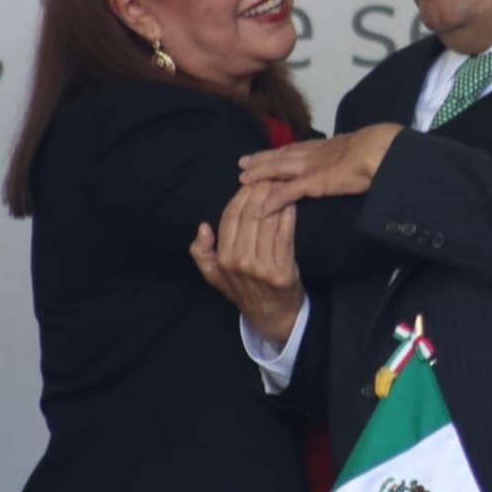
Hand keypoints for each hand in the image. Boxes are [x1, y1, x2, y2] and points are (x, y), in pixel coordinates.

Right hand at [188, 183, 303, 343]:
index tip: (251, 180)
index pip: (230, 216)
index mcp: (222, 258)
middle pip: (249, 215)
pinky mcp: (282, 272)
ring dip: (275, 199)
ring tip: (281, 184)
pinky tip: (291, 204)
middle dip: (259, 191)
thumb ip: (200, 252)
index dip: (241, 195)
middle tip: (269, 176)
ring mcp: (261, 268)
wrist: (271, 315)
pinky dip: (288, 217)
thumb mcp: (213, 274)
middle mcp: (240, 262)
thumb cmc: (242, 288)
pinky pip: (284, 236)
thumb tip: (203, 227)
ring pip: (267, 223)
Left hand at [238, 123, 403, 213]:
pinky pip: (286, 193)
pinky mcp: (311, 182)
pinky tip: (260, 209)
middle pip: (279, 156)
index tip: (266, 153)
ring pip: (276, 169)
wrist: (379, 151)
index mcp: (323, 147)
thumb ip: (347, 156)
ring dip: (258, 174)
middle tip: (243, 162)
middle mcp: (312, 153)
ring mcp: (309, 167)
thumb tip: (349, 160)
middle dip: (261, 159)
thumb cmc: (375, 151)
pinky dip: (272, 201)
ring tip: (243, 179)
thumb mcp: (357, 150)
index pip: (294, 148)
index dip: (278, 151)